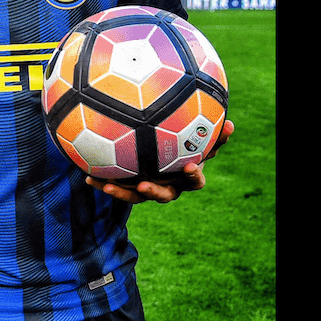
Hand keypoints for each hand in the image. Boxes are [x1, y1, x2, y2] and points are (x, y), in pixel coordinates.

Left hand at [87, 119, 234, 203]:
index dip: (193, 176)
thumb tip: (233, 123)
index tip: (190, 166)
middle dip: (154, 192)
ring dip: (122, 192)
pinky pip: (118, 187)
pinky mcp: (132, 187)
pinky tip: (88, 177)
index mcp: (187, 175)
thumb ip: (212, 132)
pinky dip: (104, 183)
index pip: (195, 180)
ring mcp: (150, 188)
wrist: (162, 152)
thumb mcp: (198, 134)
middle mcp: (169, 185)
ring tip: (107, 187)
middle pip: (164, 195)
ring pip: (136, 196)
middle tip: (143, 185)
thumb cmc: (185, 139)